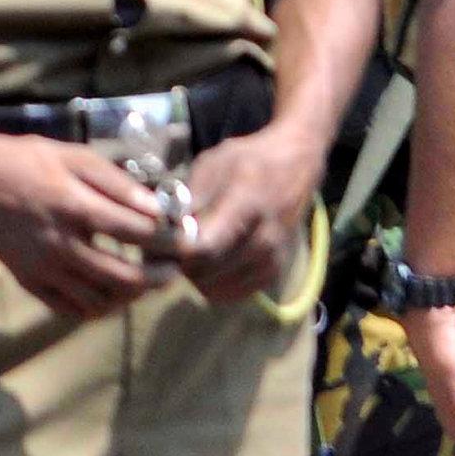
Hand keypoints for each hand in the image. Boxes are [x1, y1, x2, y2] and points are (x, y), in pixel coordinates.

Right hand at [0, 133, 172, 318]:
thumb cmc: (25, 161)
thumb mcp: (73, 157)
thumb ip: (116, 183)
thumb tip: (157, 209)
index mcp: (73, 206)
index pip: (137, 233)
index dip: (169, 239)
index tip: (184, 239)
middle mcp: (58, 243)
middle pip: (124, 277)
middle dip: (158, 278)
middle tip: (172, 271)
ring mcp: (41, 267)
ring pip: (99, 300)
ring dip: (129, 296)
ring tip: (142, 283)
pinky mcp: (27, 280)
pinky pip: (68, 309)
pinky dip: (95, 307)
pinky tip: (108, 293)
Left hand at [176, 128, 322, 304]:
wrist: (294, 167)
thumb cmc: (247, 161)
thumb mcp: (210, 166)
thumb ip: (188, 200)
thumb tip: (163, 231)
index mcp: (246, 208)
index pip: (202, 249)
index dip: (172, 249)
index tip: (160, 238)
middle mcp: (264, 240)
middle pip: (204, 273)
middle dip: (178, 263)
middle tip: (167, 246)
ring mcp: (272, 261)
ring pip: (214, 289)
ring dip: (193, 276)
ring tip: (187, 252)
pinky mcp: (274, 274)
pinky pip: (230, 294)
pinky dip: (212, 284)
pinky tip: (206, 262)